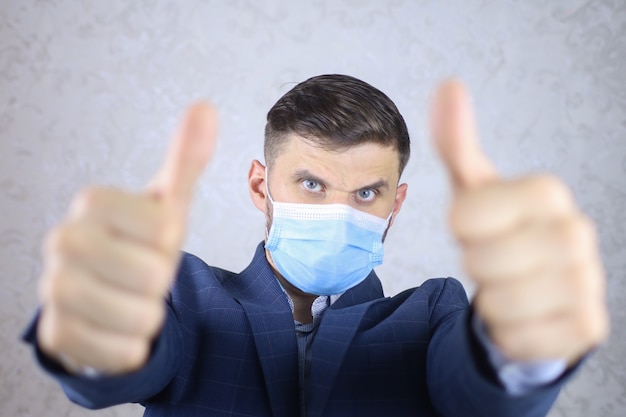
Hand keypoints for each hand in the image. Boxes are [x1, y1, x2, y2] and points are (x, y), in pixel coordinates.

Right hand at [37, 103, 217, 373]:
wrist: (106, 294)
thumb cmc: (140, 244)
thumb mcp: (166, 203)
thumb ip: (186, 159)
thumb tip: (206, 107)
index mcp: (92, 203)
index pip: (166, 228)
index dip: (170, 241)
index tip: (151, 239)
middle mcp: (62, 242)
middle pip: (154, 274)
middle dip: (160, 281)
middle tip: (141, 273)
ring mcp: (54, 290)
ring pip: (141, 316)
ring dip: (149, 314)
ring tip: (130, 299)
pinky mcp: (58, 336)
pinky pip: (125, 351)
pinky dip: (135, 345)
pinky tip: (117, 327)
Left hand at [430, 80, 608, 364]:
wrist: (535, 288)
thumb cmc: (498, 233)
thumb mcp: (474, 188)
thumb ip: (457, 142)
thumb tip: (449, 85)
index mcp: (546, 192)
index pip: (467, 214)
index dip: (461, 227)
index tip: (474, 227)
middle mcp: (577, 233)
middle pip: (483, 260)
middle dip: (475, 265)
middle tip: (491, 259)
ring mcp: (588, 282)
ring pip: (501, 302)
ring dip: (491, 299)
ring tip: (507, 285)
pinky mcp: (586, 327)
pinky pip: (520, 337)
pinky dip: (507, 331)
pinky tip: (523, 314)